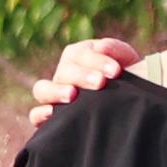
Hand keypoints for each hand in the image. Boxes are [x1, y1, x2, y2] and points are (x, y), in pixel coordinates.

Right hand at [18, 33, 136, 128]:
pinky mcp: (50, 119)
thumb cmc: (128, 81)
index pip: (80, 54)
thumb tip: (100, 47)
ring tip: (72, 95)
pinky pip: (35, 115)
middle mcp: (64, 75)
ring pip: (42, 89)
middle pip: (64, 71)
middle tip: (100, 82)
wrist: (130, 107)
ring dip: (56, 91)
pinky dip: (40, 113)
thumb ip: (115, 50)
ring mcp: (54, 96)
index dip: (97, 60)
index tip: (116, 71)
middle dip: (82, 75)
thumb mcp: (127, 62)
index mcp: (79, 57)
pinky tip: (52, 114)